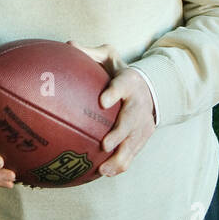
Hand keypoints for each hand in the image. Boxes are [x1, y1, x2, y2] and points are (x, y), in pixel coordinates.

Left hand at [66, 41, 156, 177]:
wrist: (151, 89)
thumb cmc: (121, 73)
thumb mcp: (110, 58)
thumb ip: (90, 53)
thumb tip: (68, 46)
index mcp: (130, 82)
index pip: (123, 85)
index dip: (115, 92)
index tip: (103, 101)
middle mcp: (139, 104)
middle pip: (132, 120)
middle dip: (120, 134)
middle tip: (105, 144)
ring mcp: (144, 123)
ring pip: (134, 142)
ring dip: (121, 157)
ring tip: (105, 169)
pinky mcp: (143, 138)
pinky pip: (133, 153)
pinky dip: (121, 164)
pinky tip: (105, 173)